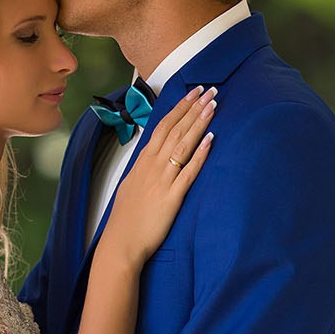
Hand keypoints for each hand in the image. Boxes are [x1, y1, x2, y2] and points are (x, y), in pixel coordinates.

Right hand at [99, 86, 215, 267]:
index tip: (193, 92)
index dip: (180, 108)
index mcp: (142, 162)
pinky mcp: (172, 197)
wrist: (121, 243)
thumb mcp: (131, 186)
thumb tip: (154, 157)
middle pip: (175, 129)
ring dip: (198, 123)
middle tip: (210, 90)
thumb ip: (144, 170)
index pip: (162, 126)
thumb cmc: (127, 219)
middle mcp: (152, 166)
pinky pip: (188, 171)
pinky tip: (211, 139)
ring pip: (182, 144)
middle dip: (193, 107)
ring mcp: (162, 180)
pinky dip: (200, 153)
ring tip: (213, 105)